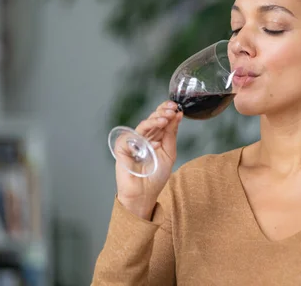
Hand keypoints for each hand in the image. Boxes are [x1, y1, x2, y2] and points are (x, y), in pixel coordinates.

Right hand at [113, 100, 182, 219]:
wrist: (144, 194)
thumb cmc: (156, 175)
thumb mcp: (169, 152)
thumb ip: (172, 134)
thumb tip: (178, 115)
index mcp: (155, 136)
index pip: (160, 118)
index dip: (166, 110)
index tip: (176, 106)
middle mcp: (143, 136)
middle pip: (152, 119)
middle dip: (163, 112)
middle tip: (172, 109)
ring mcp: (133, 141)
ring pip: (143, 125)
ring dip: (155, 119)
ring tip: (166, 118)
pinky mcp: (123, 147)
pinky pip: (133, 136)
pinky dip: (145, 134)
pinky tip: (155, 137)